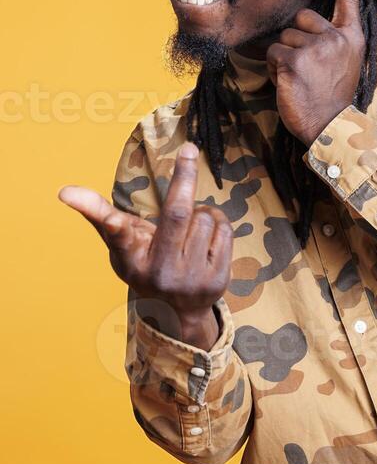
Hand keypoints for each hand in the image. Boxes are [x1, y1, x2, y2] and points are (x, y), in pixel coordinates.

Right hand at [58, 141, 232, 348]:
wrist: (178, 314)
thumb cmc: (145, 266)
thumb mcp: (122, 247)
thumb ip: (100, 217)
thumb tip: (66, 191)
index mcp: (132, 260)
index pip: (118, 235)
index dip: (102, 214)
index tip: (71, 194)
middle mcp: (161, 271)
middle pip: (178, 214)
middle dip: (184, 177)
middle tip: (188, 149)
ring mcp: (191, 278)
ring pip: (205, 217)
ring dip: (203, 209)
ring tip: (191, 224)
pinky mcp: (217, 279)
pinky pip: (223, 230)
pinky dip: (217, 223)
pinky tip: (206, 236)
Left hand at [266, 0, 364, 146]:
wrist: (331, 128)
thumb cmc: (332, 98)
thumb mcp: (344, 64)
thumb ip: (333, 41)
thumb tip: (307, 25)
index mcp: (352, 38)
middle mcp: (337, 38)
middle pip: (302, 18)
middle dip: (297, 39)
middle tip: (308, 69)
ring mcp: (316, 47)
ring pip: (284, 37)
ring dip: (284, 57)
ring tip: (300, 79)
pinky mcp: (294, 59)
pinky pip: (273, 52)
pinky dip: (274, 69)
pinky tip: (289, 84)